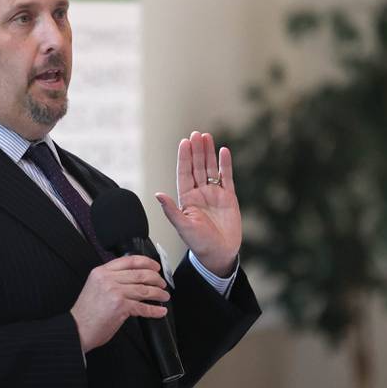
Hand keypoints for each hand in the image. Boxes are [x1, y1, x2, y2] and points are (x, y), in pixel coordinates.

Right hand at [71, 255, 168, 353]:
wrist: (77, 328)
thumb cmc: (86, 312)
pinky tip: (160, 311)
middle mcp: (108, 279)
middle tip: (162, 284)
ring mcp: (115, 292)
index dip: (146, 262)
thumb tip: (133, 279)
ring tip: (164, 296)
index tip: (155, 267)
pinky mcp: (120, 307)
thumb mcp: (95, 286)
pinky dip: (154, 310)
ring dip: (158, 293)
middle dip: (156, 279)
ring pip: (144, 289)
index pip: (129, 260)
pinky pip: (143, 307)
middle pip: (140, 274)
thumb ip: (111, 279)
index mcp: (101, 271)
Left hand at [155, 131, 241, 276]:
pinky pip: (226, 178)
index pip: (184, 173)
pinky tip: (223, 151)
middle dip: (196, 151)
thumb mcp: (183, 226)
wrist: (219, 254)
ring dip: (208, 153)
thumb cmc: (198, 243)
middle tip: (196, 134)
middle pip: (197, 167)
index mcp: (186, 199)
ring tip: (206, 136)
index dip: (184, 158)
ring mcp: (214, 194)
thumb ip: (171, 210)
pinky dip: (225, 165)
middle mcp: (199, 194)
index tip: (184, 142)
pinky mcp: (229, 198)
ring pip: (210, 169)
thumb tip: (157, 194)